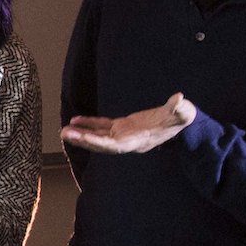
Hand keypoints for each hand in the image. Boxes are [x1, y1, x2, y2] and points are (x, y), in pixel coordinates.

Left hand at [62, 93, 196, 153]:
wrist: (180, 123)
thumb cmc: (181, 119)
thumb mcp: (182, 114)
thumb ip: (180, 109)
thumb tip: (180, 100)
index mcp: (138, 140)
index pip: (115, 145)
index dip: (98, 142)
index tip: (82, 138)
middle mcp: (128, 141)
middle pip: (102, 144)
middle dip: (83, 140)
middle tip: (64, 134)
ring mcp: (124, 134)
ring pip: (99, 136)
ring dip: (82, 134)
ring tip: (63, 131)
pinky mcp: (122, 126)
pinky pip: (103, 126)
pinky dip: (89, 124)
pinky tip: (76, 120)